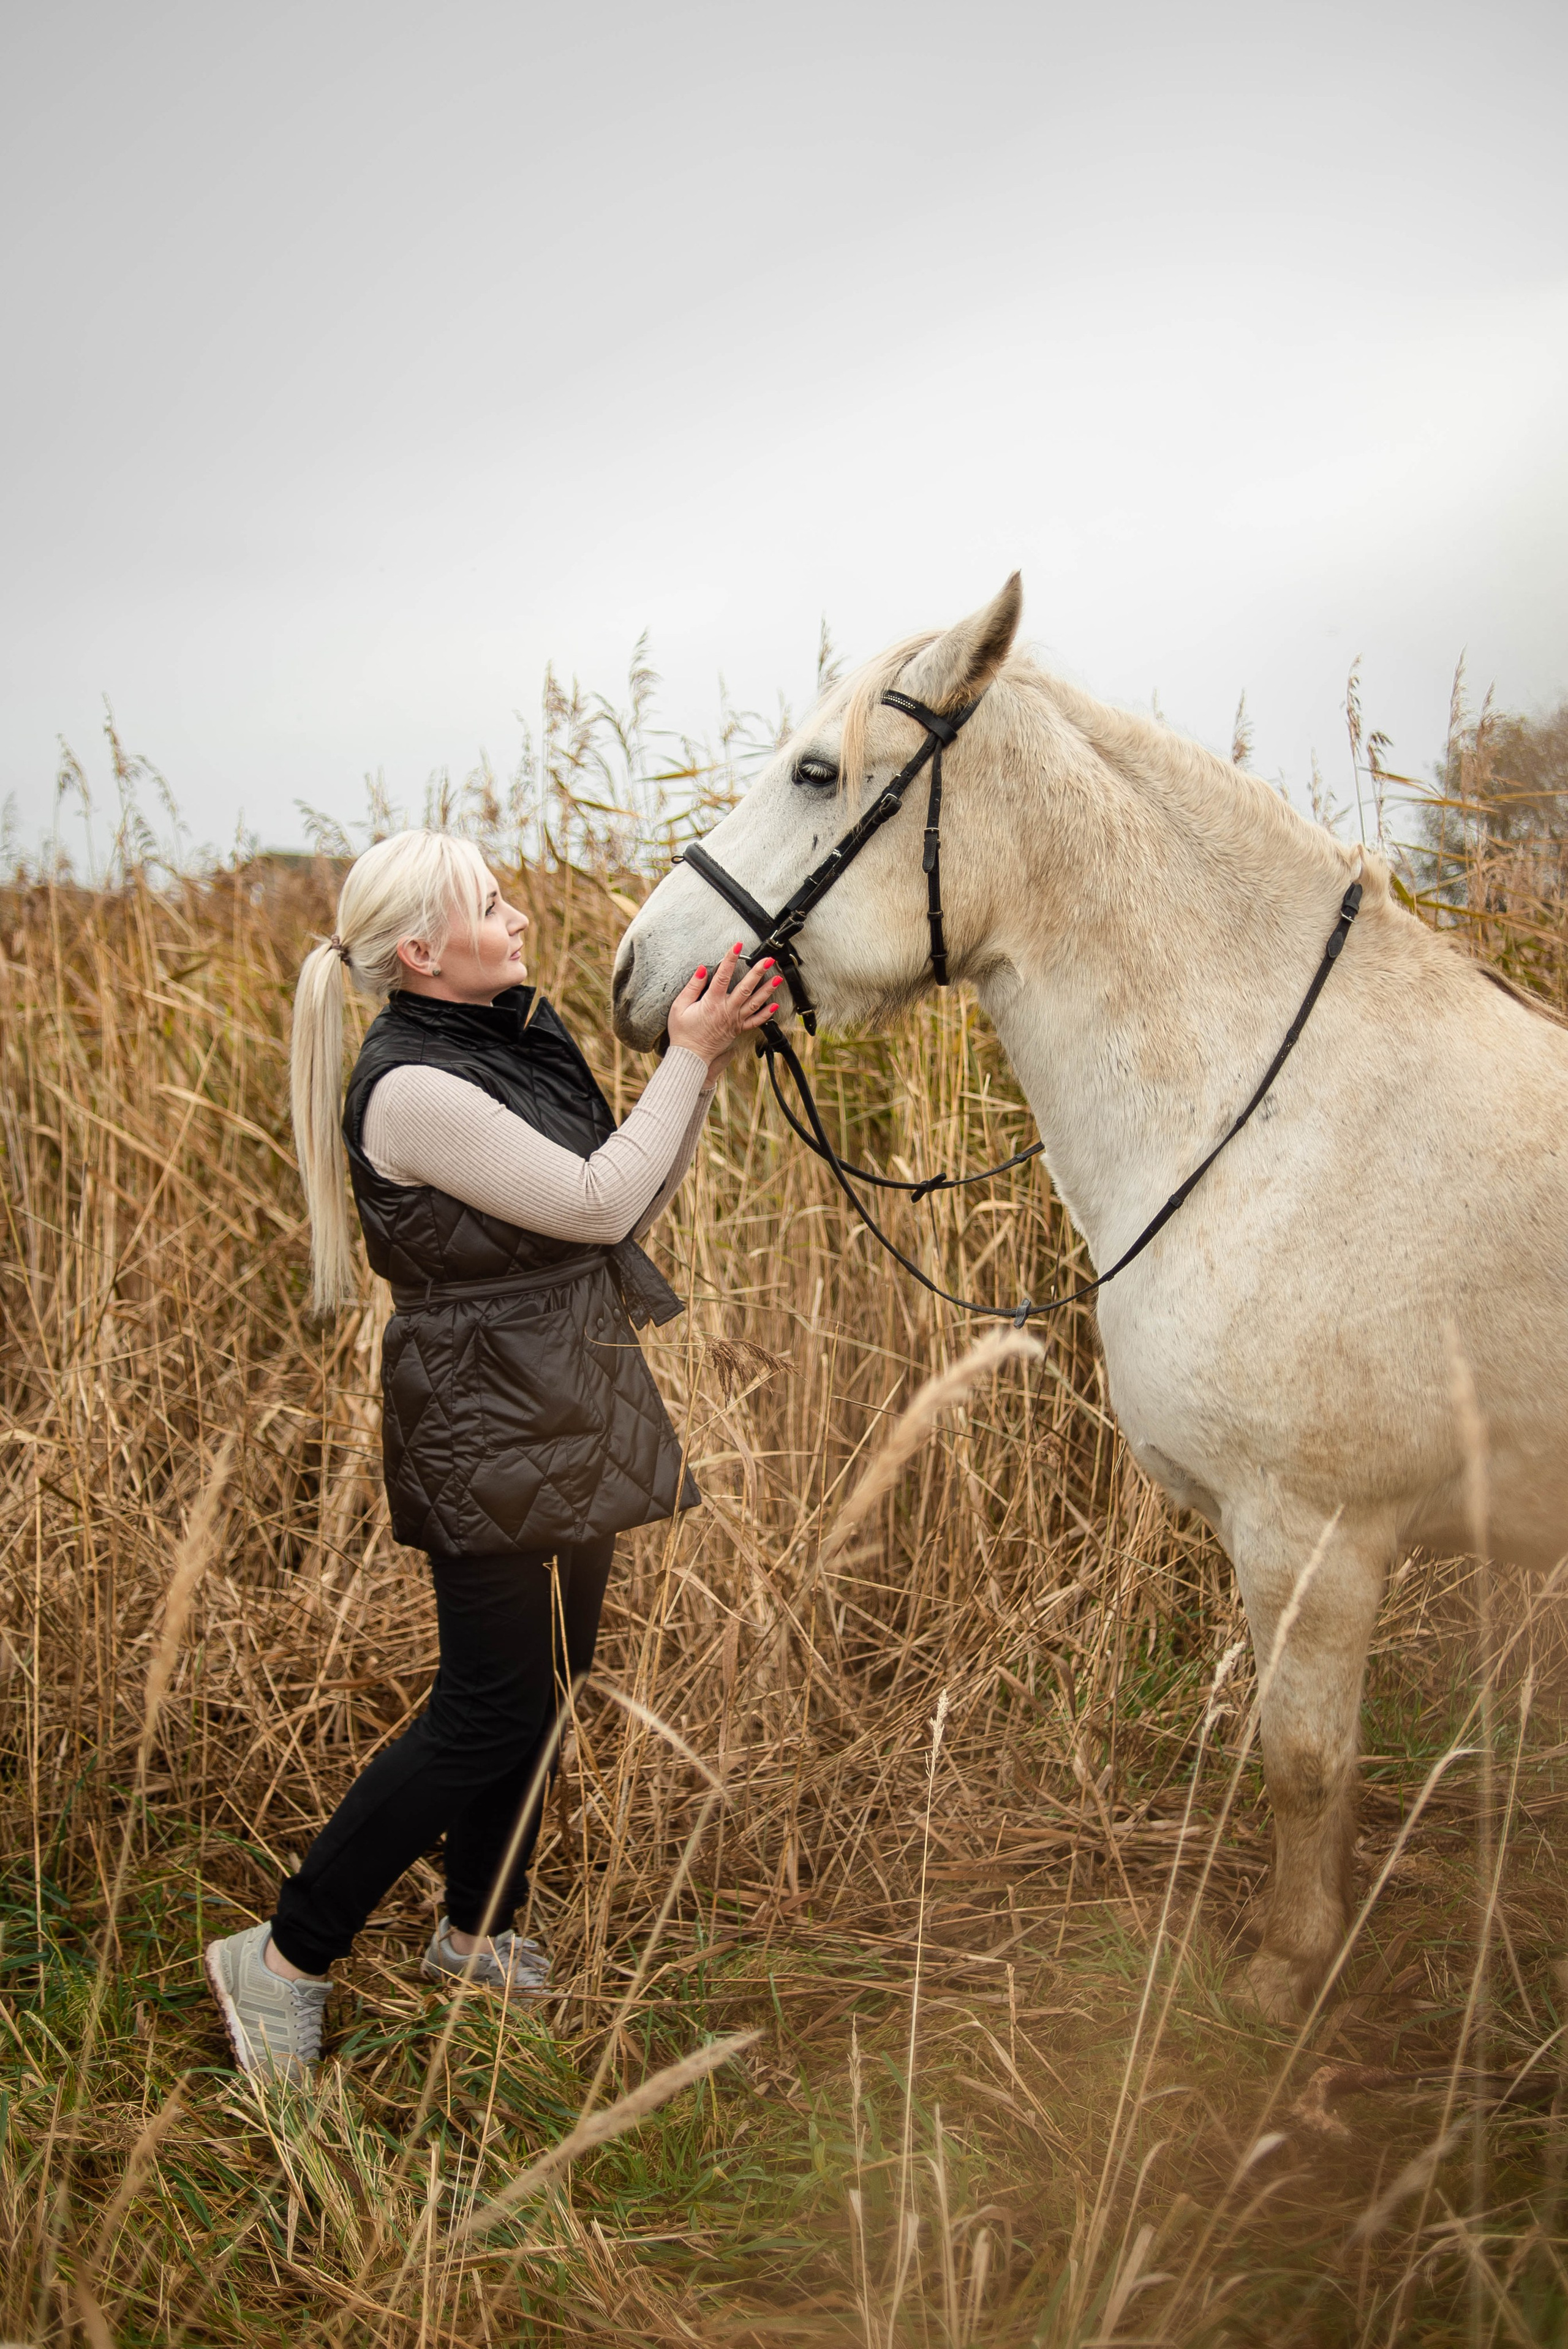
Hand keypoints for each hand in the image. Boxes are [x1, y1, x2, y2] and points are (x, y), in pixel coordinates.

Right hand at [666, 945, 781, 1076]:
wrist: (690, 1057)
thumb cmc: (682, 1032)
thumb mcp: (679, 1007)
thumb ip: (692, 987)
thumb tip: (703, 969)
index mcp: (711, 1003)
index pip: (722, 976)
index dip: (730, 959)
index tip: (737, 946)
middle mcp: (726, 1010)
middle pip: (745, 988)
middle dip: (757, 972)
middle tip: (768, 960)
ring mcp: (734, 1021)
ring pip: (754, 1003)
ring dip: (767, 990)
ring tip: (778, 978)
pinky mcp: (738, 1029)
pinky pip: (755, 1022)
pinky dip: (766, 1014)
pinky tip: (775, 1005)